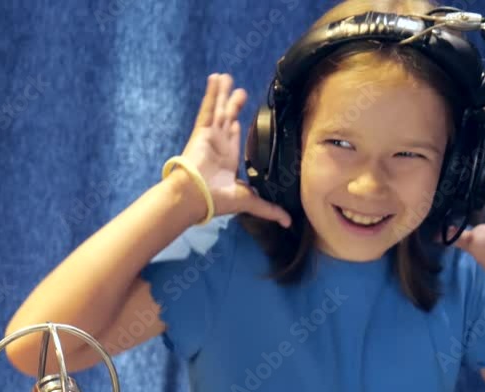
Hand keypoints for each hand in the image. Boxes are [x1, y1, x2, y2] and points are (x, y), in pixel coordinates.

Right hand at [178, 73, 291, 226]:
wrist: (195, 195)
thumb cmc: (217, 198)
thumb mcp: (249, 201)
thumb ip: (268, 207)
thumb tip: (288, 222)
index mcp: (227, 159)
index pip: (233, 137)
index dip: (236, 125)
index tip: (239, 115)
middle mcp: (218, 144)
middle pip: (226, 119)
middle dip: (231, 105)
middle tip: (239, 91)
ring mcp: (210, 136)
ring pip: (218, 110)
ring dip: (222, 94)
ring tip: (225, 76)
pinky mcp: (203, 130)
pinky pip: (208, 108)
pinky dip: (211, 94)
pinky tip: (215, 78)